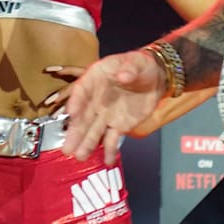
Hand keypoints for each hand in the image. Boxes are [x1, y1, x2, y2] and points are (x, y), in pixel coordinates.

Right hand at [48, 50, 164, 165]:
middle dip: (75, 132)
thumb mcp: (137, 62)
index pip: (82, 90)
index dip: (76, 101)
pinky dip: (110, 150)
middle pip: (83, 116)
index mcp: (96, 79)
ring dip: (87, 144)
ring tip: (79, 157)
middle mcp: (96, 99)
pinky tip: (108, 161)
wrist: (156, 80)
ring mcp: (106, 114)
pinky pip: (113, 139)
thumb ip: (130, 68)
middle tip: (67, 148)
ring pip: (94, 131)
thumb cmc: (141, 66)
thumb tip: (123, 75)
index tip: (70, 113)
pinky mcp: (119, 125)